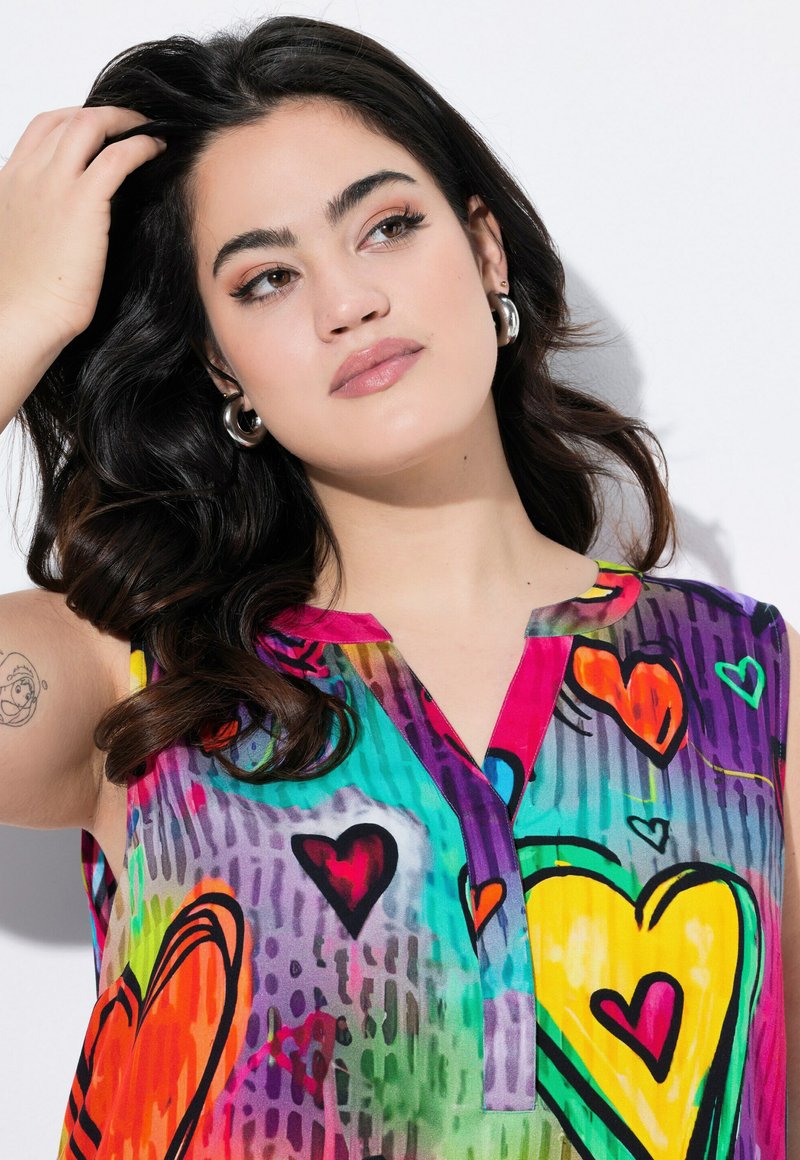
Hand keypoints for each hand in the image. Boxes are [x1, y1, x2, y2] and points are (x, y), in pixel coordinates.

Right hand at [0, 105, 165, 349]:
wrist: (19, 317)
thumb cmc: (24, 296)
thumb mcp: (21, 241)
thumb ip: (38, 218)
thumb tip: (68, 223)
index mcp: (9, 182)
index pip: (42, 129)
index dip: (73, 120)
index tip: (100, 130)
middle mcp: (28, 174)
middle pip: (66, 119)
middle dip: (102, 113)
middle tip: (132, 123)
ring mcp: (53, 184)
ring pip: (89, 124)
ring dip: (124, 120)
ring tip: (148, 130)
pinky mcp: (83, 202)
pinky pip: (118, 156)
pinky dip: (141, 145)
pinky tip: (157, 150)